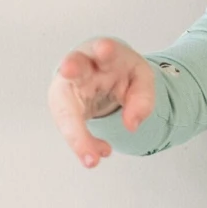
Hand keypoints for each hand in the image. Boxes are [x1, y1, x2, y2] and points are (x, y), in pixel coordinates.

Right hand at [49, 37, 156, 167]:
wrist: (101, 73)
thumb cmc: (119, 71)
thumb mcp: (141, 79)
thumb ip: (143, 99)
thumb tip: (131, 125)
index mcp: (106, 53)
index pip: (105, 51)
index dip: (105, 51)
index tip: (105, 49)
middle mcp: (82, 67)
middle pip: (74, 64)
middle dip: (72, 67)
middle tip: (69, 69)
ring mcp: (68, 88)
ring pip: (65, 105)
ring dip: (75, 132)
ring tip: (91, 158)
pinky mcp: (63, 106)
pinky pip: (71, 128)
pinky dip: (84, 144)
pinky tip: (95, 156)